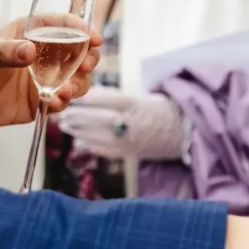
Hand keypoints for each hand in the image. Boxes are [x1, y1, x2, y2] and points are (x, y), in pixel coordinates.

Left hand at [0, 19, 101, 128]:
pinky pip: (63, 100)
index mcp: (32, 33)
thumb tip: (29, 51)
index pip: (64, 25)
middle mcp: (44, 54)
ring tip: (67, 89)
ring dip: (79, 83)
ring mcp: (45, 78)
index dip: (82, 29)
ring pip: (77, 78)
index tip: (94, 38)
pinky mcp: (42, 100)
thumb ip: (4, 52)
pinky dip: (65, 101)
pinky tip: (56, 101)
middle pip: (79, 52)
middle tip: (86, 65)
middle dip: (89, 58)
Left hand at [56, 87, 187, 158]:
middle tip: (63, 111)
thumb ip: (120, 98)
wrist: (185, 134)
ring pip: (97, 137)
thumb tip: (92, 94)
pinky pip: (104, 150)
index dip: (89, 98)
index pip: (108, 100)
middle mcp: (132, 125)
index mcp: (138, 106)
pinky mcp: (130, 154)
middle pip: (98, 120)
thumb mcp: (147, 97)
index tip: (74, 94)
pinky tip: (79, 140)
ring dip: (78, 131)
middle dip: (78, 116)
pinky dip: (89, 145)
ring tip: (66, 125)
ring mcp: (130, 141)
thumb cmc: (164, 110)